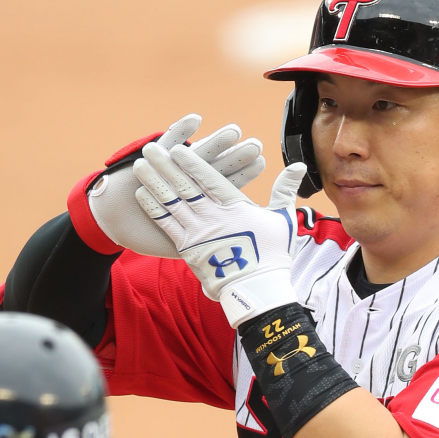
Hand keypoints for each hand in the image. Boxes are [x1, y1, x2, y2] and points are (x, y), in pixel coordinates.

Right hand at [87, 116, 264, 259]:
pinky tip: (194, 120)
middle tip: (254, 145)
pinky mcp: (153, 159)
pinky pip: (167, 143)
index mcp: (198, 205)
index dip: (242, 175)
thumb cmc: (146, 236)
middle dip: (235, 158)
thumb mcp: (182, 248)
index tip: (262, 161)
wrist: (115, 222)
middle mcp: (188, 184)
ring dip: (215, 143)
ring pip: (197, 156)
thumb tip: (230, 257)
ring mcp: (172, 170)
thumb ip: (205, 248)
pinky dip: (180, 131)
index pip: (226, 189)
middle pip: (216, 170)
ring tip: (233, 131)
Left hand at [133, 142, 308, 326]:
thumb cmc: (274, 255)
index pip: (209, 178)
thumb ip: (285, 190)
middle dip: (165, 164)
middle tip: (150, 148)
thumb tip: (299, 166)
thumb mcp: (283, 218)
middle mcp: (212, 216)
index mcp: (235, 206)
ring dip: (154, 181)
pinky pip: (167, 225)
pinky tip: (142, 195)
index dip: (192, 162)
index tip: (178, 148)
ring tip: (140, 165)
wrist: (258, 289)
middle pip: (184, 185)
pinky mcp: (188, 250)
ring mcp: (198, 233)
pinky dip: (154, 209)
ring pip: (171, 201)